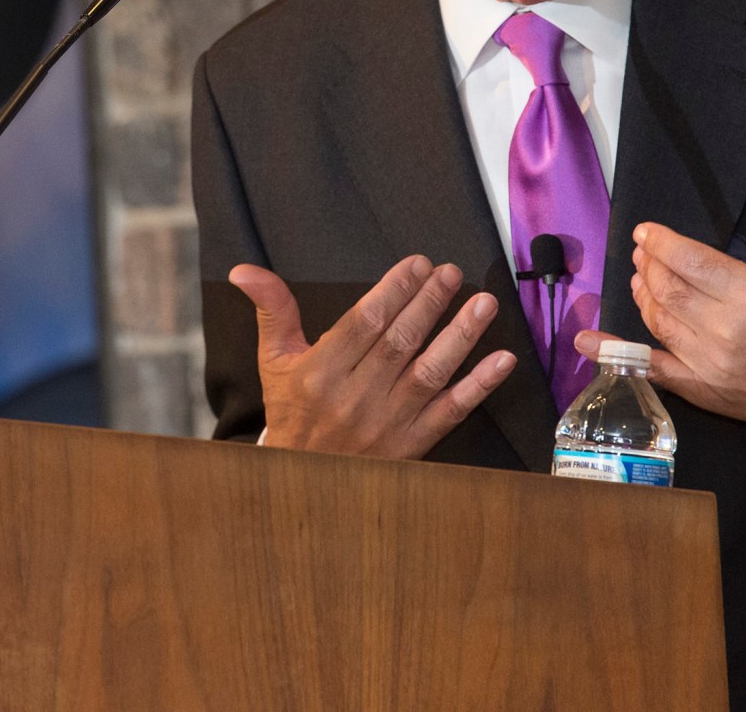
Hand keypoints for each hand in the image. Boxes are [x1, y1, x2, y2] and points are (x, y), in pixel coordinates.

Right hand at [230, 255, 516, 458]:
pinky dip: (478, 386)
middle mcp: (354, 398)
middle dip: (429, 304)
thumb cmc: (292, 411)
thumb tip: (243, 270)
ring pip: (429, 373)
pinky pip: (450, 412)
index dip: (394, 291)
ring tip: (484, 304)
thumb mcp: (275, 360)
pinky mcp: (412, 446)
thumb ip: (272, 309)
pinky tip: (502, 360)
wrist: (301, 481)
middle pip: (400, 342)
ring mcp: (387, 424)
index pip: (364, 324)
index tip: (419, 264)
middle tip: (452, 274)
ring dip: (460, 337)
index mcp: (320, 373)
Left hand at [576, 179, 745, 453]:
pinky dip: (617, 353)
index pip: (689, 261)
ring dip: (642, 295)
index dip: (661, 243)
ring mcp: (712, 365)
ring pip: (658, 321)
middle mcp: (726, 330)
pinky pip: (654, 369)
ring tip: (640, 277)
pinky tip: (588, 340)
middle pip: (667, 289)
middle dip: (649, 265)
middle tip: (643, 250)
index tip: (646, 232)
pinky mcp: (707, 391)